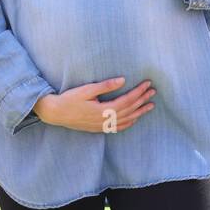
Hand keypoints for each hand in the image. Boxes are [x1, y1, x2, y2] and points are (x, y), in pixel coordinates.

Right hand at [34, 78, 155, 132]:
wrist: (56, 113)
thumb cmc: (70, 99)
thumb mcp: (87, 89)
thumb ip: (106, 86)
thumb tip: (123, 80)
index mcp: (104, 110)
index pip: (127, 100)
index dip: (139, 92)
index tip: (148, 84)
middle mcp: (105, 120)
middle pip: (129, 110)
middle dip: (142, 100)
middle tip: (153, 92)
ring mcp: (102, 126)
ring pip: (126, 120)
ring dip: (139, 113)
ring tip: (150, 106)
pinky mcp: (98, 128)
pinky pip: (118, 128)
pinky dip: (128, 123)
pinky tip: (134, 119)